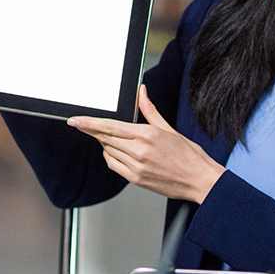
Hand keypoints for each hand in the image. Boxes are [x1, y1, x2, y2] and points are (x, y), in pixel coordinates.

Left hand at [68, 85, 224, 202]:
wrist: (199, 180)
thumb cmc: (189, 155)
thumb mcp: (169, 128)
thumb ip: (150, 110)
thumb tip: (141, 92)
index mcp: (147, 134)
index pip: (110, 126)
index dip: (89, 123)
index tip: (75, 121)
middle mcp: (139, 151)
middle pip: (105, 138)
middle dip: (94, 131)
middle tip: (86, 125)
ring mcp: (136, 166)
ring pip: (107, 151)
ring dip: (104, 143)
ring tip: (111, 138)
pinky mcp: (136, 179)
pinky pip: (113, 165)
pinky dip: (110, 156)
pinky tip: (116, 151)